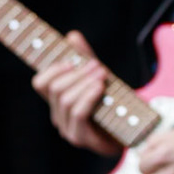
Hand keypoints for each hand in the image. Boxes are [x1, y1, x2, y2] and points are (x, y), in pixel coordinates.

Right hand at [30, 31, 122, 155]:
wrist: (132, 133)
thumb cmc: (113, 106)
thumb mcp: (98, 78)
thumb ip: (84, 59)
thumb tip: (72, 36)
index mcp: (58, 102)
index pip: (40, 83)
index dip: (52, 69)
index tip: (72, 60)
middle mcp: (58, 116)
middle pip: (55, 88)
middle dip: (76, 73)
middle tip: (97, 65)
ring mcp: (68, 129)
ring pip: (66, 99)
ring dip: (84, 82)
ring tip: (102, 75)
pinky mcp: (81, 138)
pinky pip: (78, 113)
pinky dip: (88, 97)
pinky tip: (100, 88)